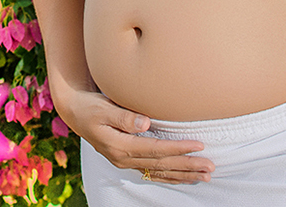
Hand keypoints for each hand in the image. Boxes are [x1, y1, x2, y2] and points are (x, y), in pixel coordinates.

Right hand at [60, 88, 213, 183]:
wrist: (75, 112)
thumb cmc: (90, 106)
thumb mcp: (103, 108)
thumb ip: (124, 117)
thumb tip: (145, 124)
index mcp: (120, 146)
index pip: (156, 150)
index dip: (178, 149)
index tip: (199, 145)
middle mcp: (124, 158)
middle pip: (161, 165)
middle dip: (187, 166)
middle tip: (210, 166)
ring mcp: (126, 161)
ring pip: (160, 172)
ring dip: (184, 174)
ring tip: (205, 175)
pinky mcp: (128, 159)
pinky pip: (154, 172)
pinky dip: (171, 176)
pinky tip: (186, 177)